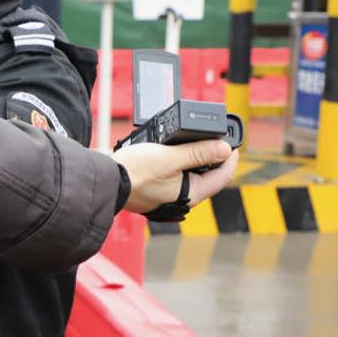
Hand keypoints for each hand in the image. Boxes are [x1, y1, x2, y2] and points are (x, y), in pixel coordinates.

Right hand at [112, 141, 236, 214]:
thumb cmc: (134, 171)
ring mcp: (168, 196)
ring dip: (193, 158)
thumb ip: (198, 152)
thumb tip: (224, 149)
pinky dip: (177, 163)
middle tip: (212, 138)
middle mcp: (182, 199)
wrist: (106, 181)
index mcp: (191, 194)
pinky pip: (175, 176)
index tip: (231, 142)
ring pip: (191, 175)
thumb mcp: (170, 156)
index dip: (230, 157)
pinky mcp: (156, 191)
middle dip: (212, 156)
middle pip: (208, 175)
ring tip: (189, 141)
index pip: (223, 176)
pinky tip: (169, 152)